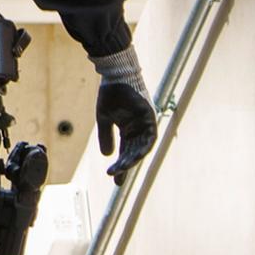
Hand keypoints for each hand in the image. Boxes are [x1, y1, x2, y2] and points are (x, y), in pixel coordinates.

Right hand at [92, 49, 157, 179]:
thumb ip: (106, 137)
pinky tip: (135, 157)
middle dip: (126, 167)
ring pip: (142, 148)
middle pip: (134, 153)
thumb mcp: (104, 119)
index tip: (114, 179)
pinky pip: (150, 137)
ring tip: (122, 168)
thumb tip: (107, 156)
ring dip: (133, 159)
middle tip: (117, 178)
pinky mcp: (151, 117)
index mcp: (128, 129)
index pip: (126, 152)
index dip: (121, 166)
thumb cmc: (110, 94)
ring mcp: (146, 123)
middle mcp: (139, 128)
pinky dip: (143, 147)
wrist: (116, 75)